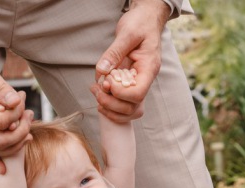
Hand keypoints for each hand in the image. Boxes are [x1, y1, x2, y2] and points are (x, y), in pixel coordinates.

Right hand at [0, 32, 32, 172]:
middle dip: (21, 132)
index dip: (18, 115)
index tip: (22, 98)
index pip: (2, 122)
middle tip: (29, 114)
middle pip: (0, 141)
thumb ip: (0, 86)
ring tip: (25, 127)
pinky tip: (4, 166)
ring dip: (13, 144)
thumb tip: (16, 102)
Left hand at [92, 0, 169, 121]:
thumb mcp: (127, 33)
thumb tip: (102, 70)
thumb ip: (114, 52)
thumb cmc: (140, 24)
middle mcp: (145, 80)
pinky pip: (124, 104)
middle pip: (133, 106)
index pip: (138, 93)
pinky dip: (111, 105)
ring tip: (96, 93)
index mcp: (148, 69)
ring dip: (110, 107)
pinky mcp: (130, 84)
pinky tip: (100, 94)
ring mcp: (139, 84)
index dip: (120, 93)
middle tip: (97, 90)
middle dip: (112, 103)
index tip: (107, 82)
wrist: (146, 20)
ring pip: (129, 110)